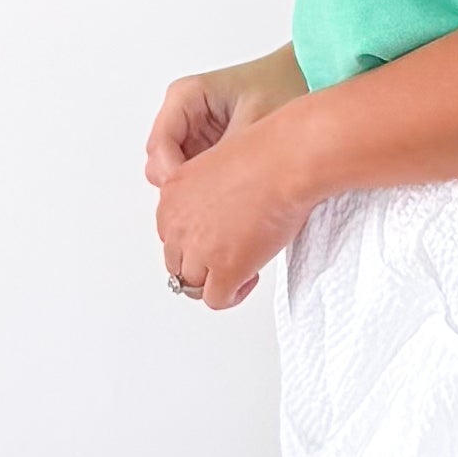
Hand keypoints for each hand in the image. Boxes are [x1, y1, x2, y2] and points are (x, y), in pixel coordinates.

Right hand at [144, 43, 305, 189]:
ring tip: (229, 200)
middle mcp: (182, 115)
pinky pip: (197, 178)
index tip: (195, 198)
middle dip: (182, 188)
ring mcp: (193, 134)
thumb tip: (210, 196)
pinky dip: (210, 190)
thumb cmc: (284, 84)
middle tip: (214, 206)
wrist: (308, 75)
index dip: (173, 176)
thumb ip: (227, 157)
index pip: (159, 146)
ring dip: (197, 191)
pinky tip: (235, 195)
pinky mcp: (208, 149)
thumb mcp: (255, 122)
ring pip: (177, 176)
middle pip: (161, 165)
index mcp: (184, 97)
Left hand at [155, 115, 311, 311]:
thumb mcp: (221, 167)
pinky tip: (250, 277)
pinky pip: (216, 300)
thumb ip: (210, 195)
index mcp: (172, 193)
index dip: (197, 240)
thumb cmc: (268, 156)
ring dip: (215, 281)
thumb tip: (223, 219)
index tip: (220, 238)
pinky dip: (232, 295)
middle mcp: (177, 222)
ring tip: (243, 269)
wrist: (286, 162)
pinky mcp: (222, 268)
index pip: (171, 234)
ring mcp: (197, 248)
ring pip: (191, 284)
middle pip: (176, 261)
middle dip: (202, 263)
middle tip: (231, 257)